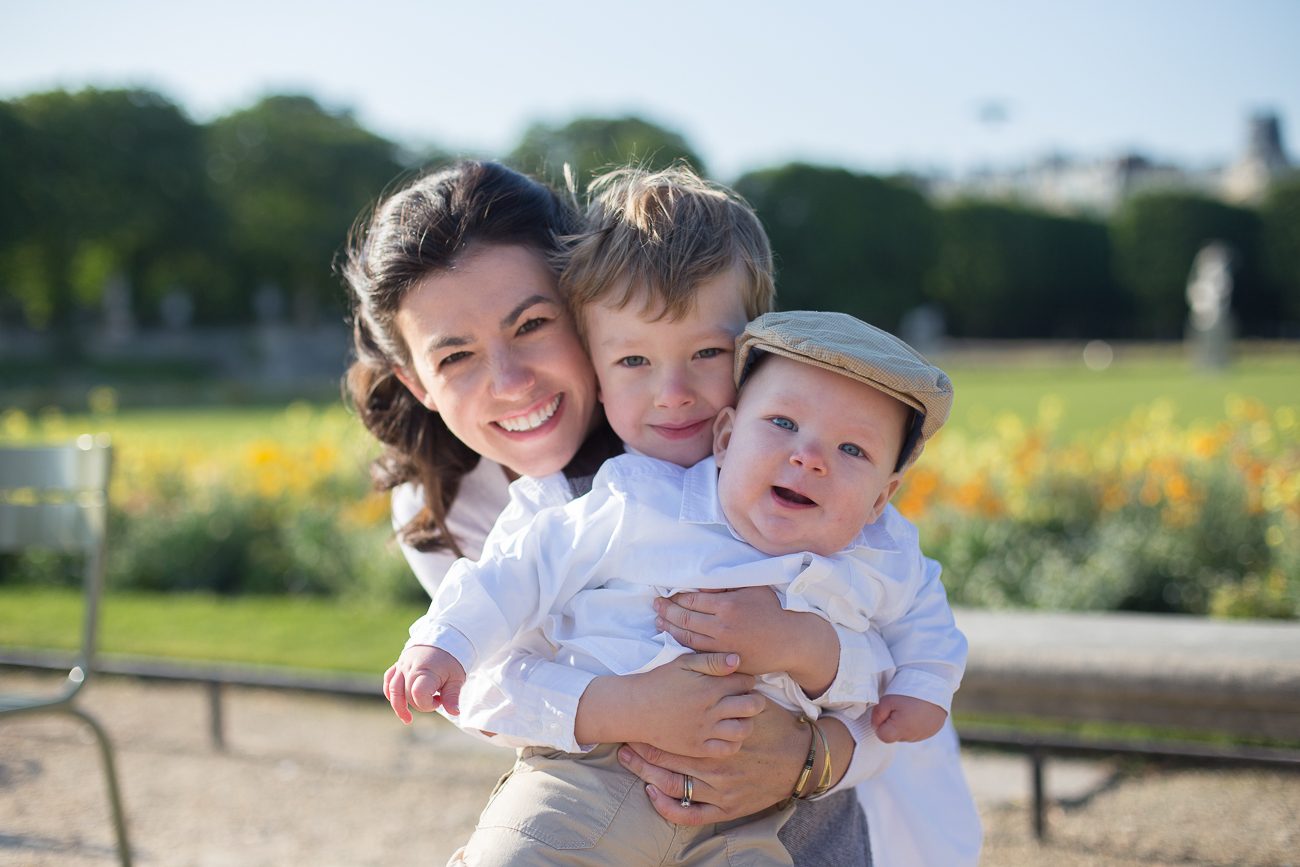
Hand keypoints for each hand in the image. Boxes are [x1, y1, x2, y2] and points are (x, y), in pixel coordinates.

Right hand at [382, 645, 465, 723]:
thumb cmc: (452, 660)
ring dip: (398, 706)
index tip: (439, 701)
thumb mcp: (457, 678)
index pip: (418, 694)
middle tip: (437, 700)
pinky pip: (389, 680)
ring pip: (393, 690)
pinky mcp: (398, 664)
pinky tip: (397, 702)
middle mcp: (409, 668)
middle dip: (420, 704)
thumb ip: (452, 696)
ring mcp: (402, 665)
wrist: (445, 637)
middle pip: (407, 695)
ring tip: (407, 719)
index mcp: (425, 671)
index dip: (427, 705)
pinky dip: (390, 692)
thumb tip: (455, 712)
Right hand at [575, 653, 764, 756]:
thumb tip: (738, 659)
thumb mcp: (684, 663)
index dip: (747, 680)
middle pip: (752, 705)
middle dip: (756, 700)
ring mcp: (705, 730)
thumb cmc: (660, 681)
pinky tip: (728, 732)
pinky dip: (734, 741)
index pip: (746, 682)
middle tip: (747, 698)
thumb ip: (712, 660)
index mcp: (709, 686)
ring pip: (744, 729)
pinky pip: (727, 748)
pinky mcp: (698, 747)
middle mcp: (711, 709)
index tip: (741, 682)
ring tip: (740, 716)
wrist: (635, 708)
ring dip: (748, 721)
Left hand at [617, 699, 854, 824]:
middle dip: (640, 750)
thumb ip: (728, 687)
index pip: (672, 733)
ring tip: (628, 762)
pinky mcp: (726, 809)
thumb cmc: (775, 727)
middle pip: (665, 759)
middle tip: (621, 742)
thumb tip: (714, 663)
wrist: (802, 760)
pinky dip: (668, 807)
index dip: (649, 728)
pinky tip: (652, 795)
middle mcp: (715, 766)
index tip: (633, 721)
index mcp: (718, 737)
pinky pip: (690, 814)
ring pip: (672, 785)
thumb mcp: (753, 701)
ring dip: (645, 774)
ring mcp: (720, 790)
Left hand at [654, 587, 839, 696]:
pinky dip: (682, 645)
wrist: (789, 641)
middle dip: (668, 611)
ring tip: (659, 622)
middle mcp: (722, 626)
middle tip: (656, 606)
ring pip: (687, 637)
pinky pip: (697, 652)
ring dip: (670, 629)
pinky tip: (674, 638)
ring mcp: (722, 646)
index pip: (692, 600)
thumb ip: (726, 584)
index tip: (667, 594)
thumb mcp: (752, 589)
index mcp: (727, 605)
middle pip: (685, 618)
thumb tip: (702, 583)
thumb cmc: (771, 611)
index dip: (677, 598)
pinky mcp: (724, 660)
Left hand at [871, 695, 947, 742]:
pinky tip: (918, 712)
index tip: (886, 713)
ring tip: (910, 708)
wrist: (935, 684)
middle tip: (899, 707)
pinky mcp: (932, 731)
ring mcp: (925, 734)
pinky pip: (918, 733)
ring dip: (904, 726)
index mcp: (902, 729)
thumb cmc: (909, 691)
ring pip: (906, 735)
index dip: (880, 725)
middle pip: (895, 736)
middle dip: (892, 725)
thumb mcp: (887, 699)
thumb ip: (877, 715)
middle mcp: (914, 736)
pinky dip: (915, 725)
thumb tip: (875, 727)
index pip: (883, 737)